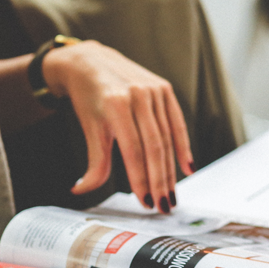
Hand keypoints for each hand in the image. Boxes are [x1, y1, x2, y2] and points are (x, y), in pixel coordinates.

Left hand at [42, 41, 193, 212]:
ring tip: (171, 194)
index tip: (145, 202)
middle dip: (159, 180)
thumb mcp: (89, 128)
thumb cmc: (88, 97)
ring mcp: (154, 90)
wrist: (91, 62)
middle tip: (163, 206)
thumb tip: (82, 190)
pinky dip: (183, 147)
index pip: (133, 150)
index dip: (141, 179)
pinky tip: (186, 168)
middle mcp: (138, 95)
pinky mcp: (165, 89)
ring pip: (166, 138)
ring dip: (170, 170)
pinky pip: (177, 123)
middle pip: (154, 146)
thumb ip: (93, 162)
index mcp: (116, 104)